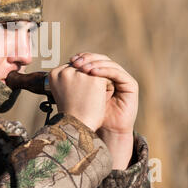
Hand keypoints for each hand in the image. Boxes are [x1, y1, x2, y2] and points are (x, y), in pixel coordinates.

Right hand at [48, 63, 107, 131]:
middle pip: (82, 67)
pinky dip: (106, 87)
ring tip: (93, 97)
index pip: (70, 68)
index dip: (77, 80)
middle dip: (86, 79)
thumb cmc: (71, 113)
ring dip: (96, 82)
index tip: (77, 93)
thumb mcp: (63, 91)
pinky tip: (100, 97)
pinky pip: (104, 77)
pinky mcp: (94, 78)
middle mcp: (65, 71)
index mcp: (54, 74)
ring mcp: (79, 74)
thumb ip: (68, 78)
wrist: (76, 126)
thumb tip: (83, 69)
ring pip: (93, 71)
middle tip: (86, 96)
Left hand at [69, 52, 137, 168]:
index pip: (93, 59)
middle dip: (88, 59)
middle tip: (76, 61)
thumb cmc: (88, 113)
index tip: (71, 59)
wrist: (105, 129)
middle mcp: (112, 74)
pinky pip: (117, 73)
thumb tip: (57, 68)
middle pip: (100, 59)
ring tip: (83, 68)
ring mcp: (122, 78)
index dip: (82, 58)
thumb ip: (73, 80)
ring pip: (109, 64)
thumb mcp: (77, 93)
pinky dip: (105, 71)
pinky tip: (93, 73)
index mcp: (101, 74)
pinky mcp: (130, 85)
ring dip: (95, 63)